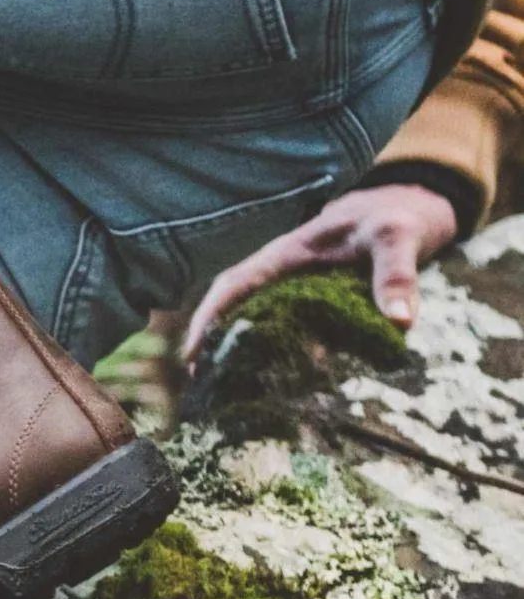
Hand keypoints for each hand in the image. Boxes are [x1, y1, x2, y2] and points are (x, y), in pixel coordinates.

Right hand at [181, 183, 458, 367]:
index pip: (233, 285)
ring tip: (226, 392)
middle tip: (202, 385)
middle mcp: (282, 274)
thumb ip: (396, 275)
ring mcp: (295, 288)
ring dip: (237, 350)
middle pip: (232, 308)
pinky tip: (273, 382)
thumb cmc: (394, 217)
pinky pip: (283, 329)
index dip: (208, 318)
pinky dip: (271, 352)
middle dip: (211, 343)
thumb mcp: (398, 238)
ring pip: (254, 320)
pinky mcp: (313, 303)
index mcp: (286, 255)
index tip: (191, 355)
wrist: (407, 207)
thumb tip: (400, 323)